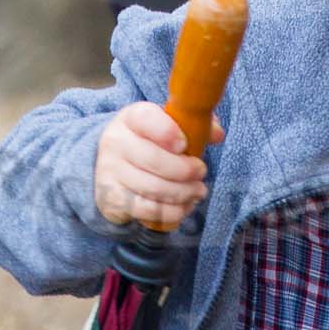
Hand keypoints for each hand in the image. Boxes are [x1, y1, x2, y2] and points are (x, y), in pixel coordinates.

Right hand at [93, 101, 224, 228]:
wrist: (112, 164)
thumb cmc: (149, 141)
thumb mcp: (167, 125)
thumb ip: (195, 125)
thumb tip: (217, 135)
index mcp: (131, 118)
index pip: (145, 119)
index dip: (168, 132)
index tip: (185, 145)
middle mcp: (116, 142)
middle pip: (153, 159)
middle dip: (185, 170)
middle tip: (201, 172)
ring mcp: (111, 172)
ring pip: (153, 188)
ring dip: (183, 193)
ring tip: (198, 191)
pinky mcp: (114, 198)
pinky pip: (147, 209)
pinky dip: (171, 211)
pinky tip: (184, 206)